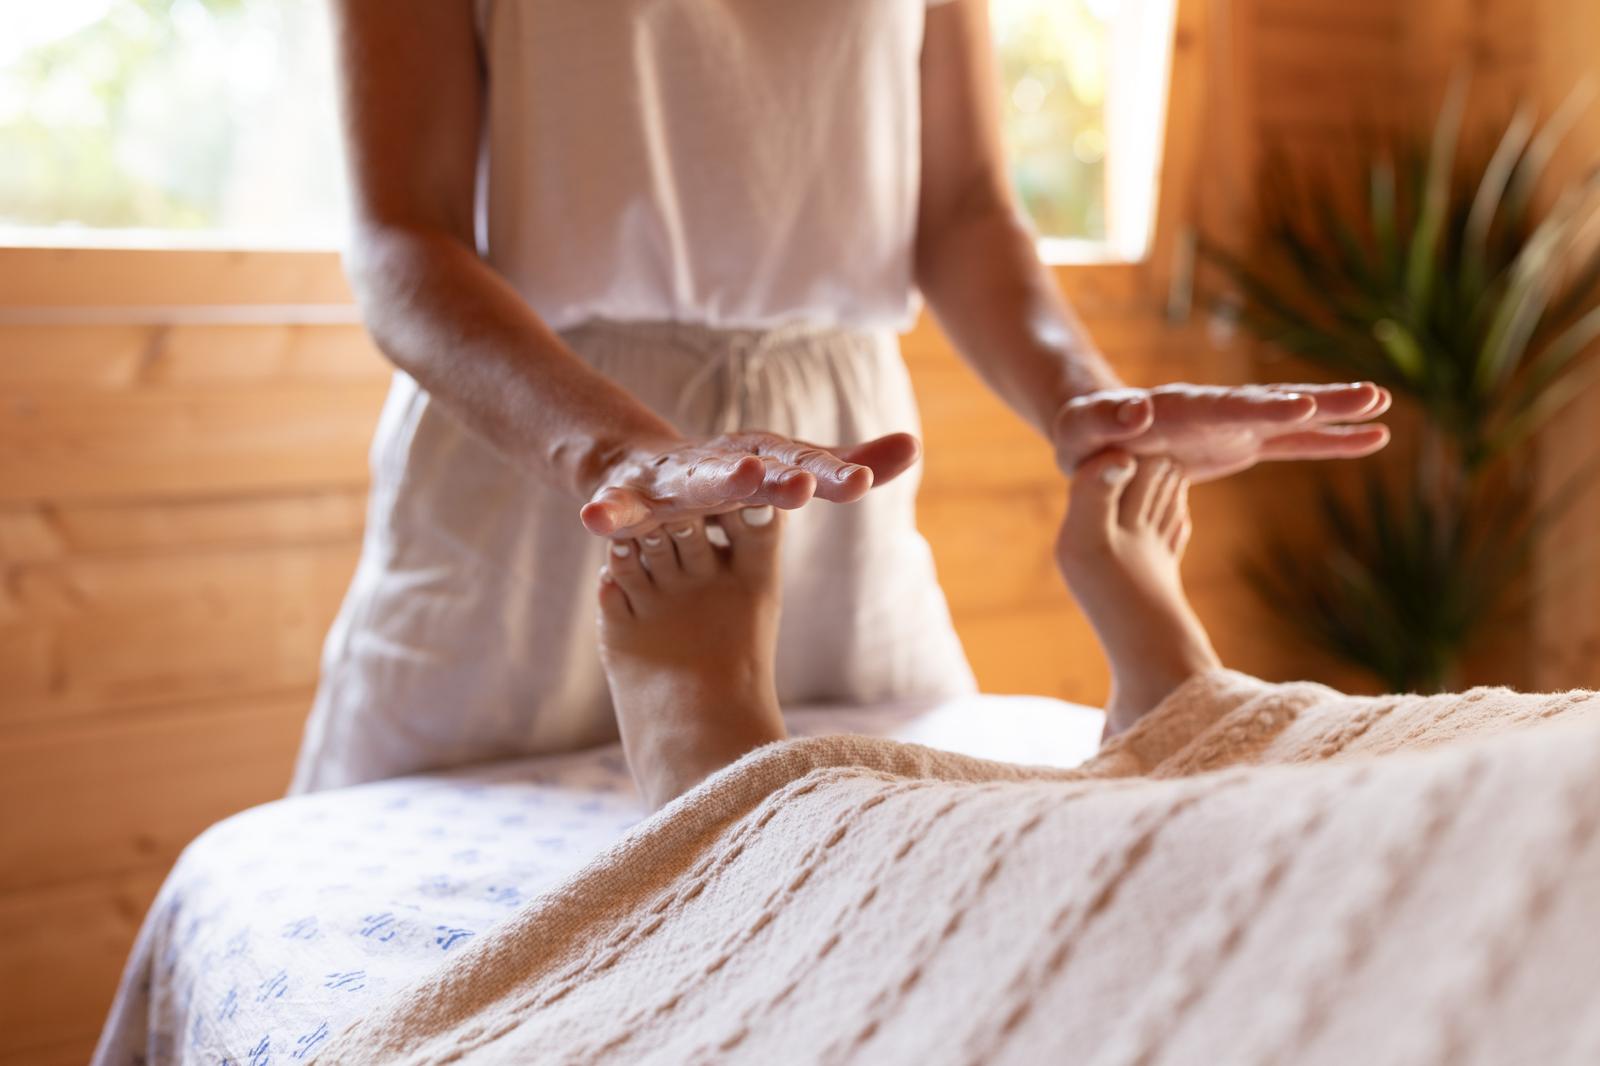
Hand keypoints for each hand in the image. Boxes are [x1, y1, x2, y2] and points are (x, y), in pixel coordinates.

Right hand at [579, 431, 921, 537]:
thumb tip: (915, 445)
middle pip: (757, 472)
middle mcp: (726, 462)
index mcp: (767, 460)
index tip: (864, 482)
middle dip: (778, 479)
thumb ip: (849, 460)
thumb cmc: (735, 472)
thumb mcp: (792, 467)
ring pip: (695, 483)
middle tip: (802, 484)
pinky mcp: (632, 498)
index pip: (806, 467)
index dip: (832, 474)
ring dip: (717, 482)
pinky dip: (608, 513)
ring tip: (740, 478)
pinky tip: (594, 521)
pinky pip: (618, 508)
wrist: (643, 465)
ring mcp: (677, 479)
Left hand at [1051, 382, 1391, 482]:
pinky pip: (1292, 442)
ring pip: (1291, 417)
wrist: (1095, 431)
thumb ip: (1107, 422)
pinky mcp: (1242, 443)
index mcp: (1174, 408)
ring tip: (1383, 405)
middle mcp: (1212, 409)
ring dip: (1335, 413)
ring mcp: (1232, 424)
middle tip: (1368, 397)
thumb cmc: (1082, 435)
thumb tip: (1137, 408)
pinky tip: (1374, 438)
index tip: (1299, 405)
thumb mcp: (1081, 431)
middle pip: (1269, 402)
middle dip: (1317, 401)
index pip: (1221, 406)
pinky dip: (1330, 440)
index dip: (1259, 408)